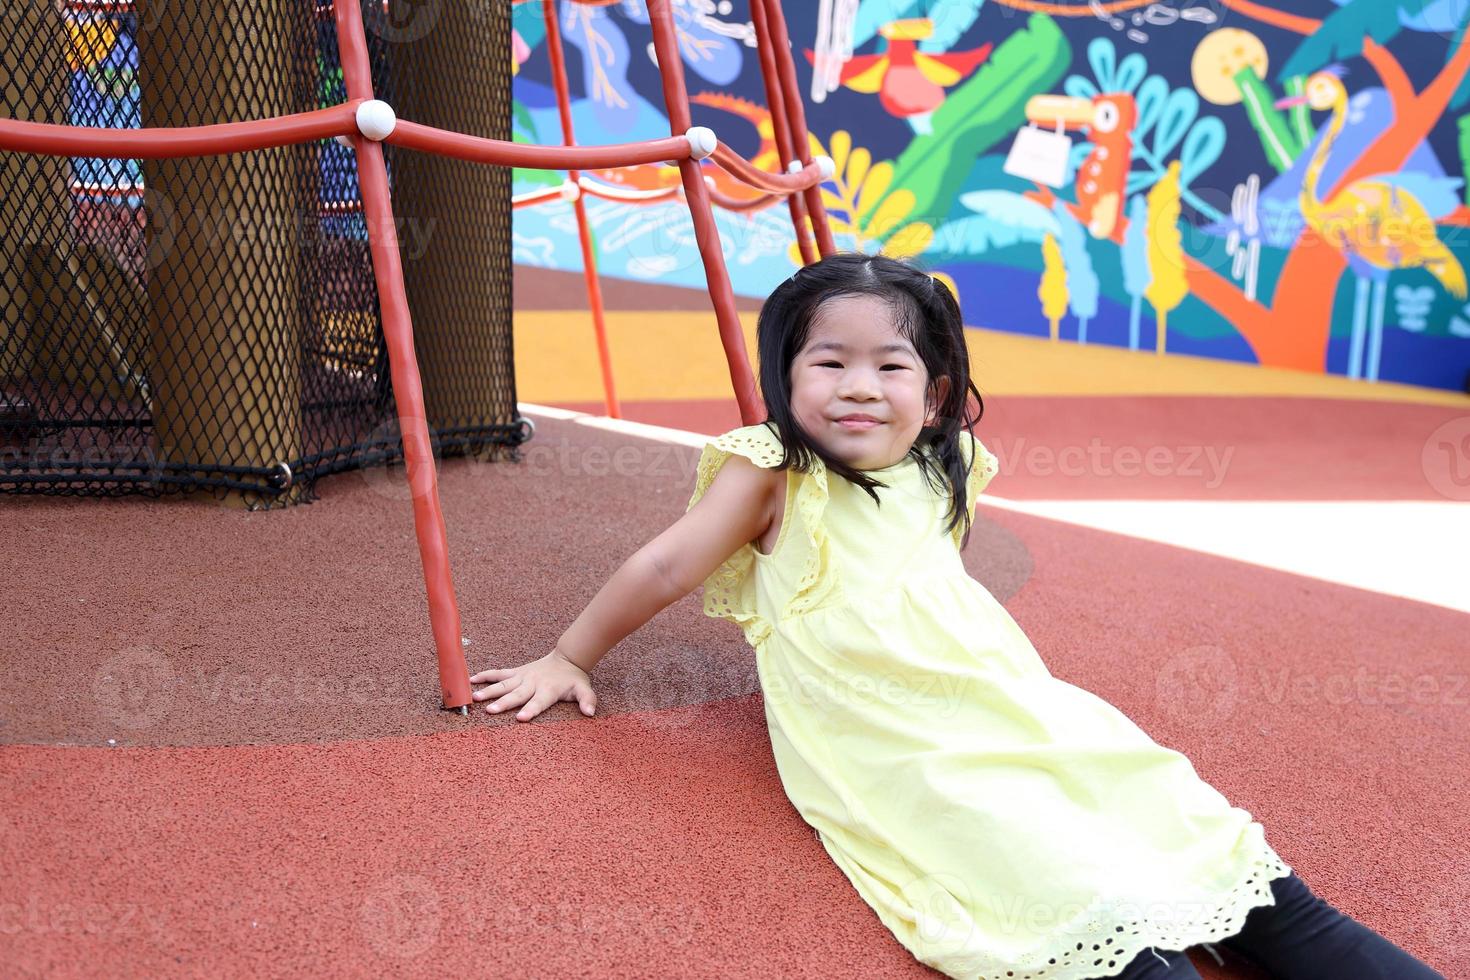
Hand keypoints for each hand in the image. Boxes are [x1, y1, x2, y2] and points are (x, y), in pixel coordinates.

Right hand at [469, 648, 596, 721]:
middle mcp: (533, 683)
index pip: (539, 702)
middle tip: (490, 711)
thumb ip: (587, 700)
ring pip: (503, 684)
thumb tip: (590, 712)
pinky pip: (498, 673)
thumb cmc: (573, 679)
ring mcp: (522, 677)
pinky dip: (485, 675)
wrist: (567, 658)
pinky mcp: (516, 672)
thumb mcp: (584, 689)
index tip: (520, 718)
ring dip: (489, 690)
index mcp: (548, 690)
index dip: (531, 710)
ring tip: (476, 698)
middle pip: (517, 694)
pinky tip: (471, 680)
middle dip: (504, 703)